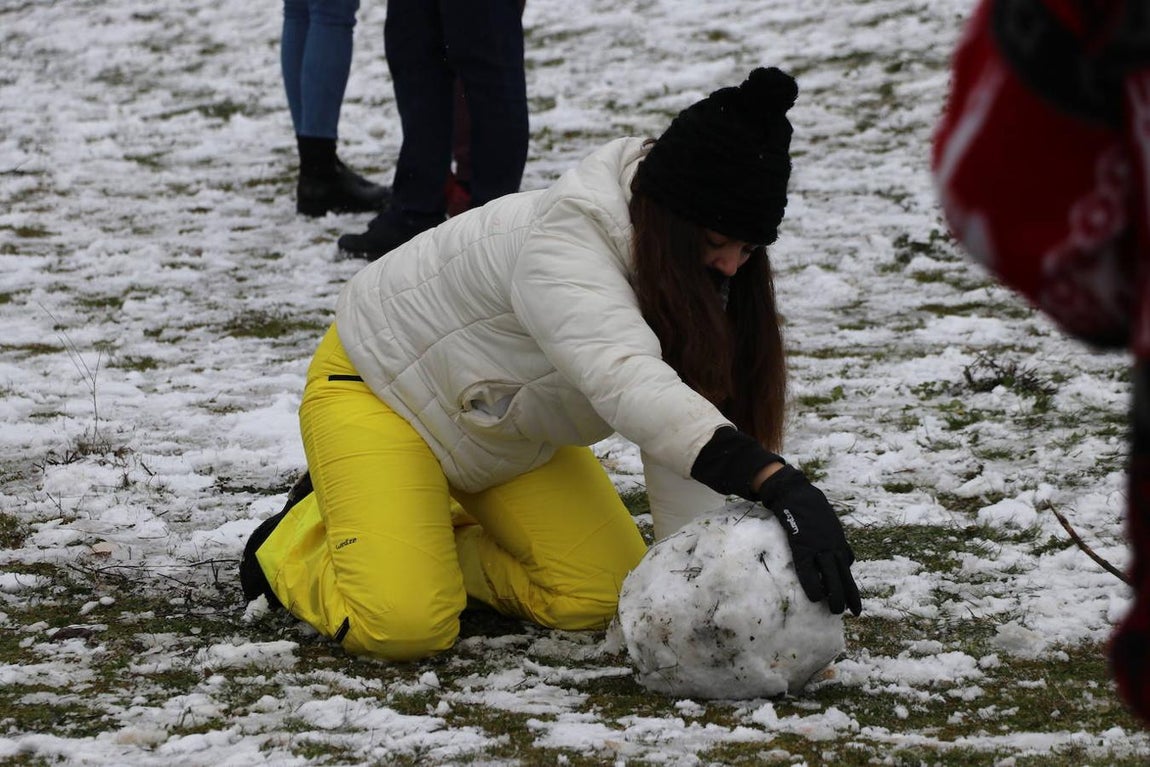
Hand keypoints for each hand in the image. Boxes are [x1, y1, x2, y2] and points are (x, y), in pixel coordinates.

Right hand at [757, 465, 861, 615]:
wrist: (797, 494)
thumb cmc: (811, 508)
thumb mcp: (829, 523)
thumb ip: (835, 540)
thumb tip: (844, 556)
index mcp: (838, 542)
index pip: (848, 569)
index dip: (852, 587)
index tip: (856, 605)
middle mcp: (832, 547)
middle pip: (844, 575)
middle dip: (849, 595)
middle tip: (852, 613)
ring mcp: (819, 547)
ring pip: (831, 576)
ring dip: (834, 595)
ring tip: (835, 611)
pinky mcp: (803, 547)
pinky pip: (808, 570)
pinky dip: (812, 584)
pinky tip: (815, 597)